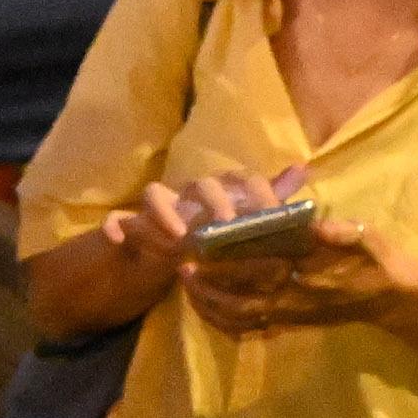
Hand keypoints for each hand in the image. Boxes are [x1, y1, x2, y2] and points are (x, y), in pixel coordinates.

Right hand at [103, 162, 312, 281]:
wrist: (167, 251)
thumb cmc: (215, 232)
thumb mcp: (248, 219)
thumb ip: (273, 195)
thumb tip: (303, 167)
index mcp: (222, 190)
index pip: (243, 179)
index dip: (260, 193)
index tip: (274, 214)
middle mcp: (190, 193)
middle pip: (200, 183)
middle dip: (215, 199)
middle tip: (228, 224)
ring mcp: (158, 208)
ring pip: (154, 193)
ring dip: (164, 211)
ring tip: (180, 237)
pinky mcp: (130, 224)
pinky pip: (114, 219)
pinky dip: (114, 225)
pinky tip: (118, 238)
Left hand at [184, 214, 409, 338]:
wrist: (391, 298)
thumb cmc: (378, 261)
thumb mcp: (368, 238)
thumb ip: (343, 233)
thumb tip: (316, 225)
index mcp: (307, 277)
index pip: (257, 273)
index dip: (225, 266)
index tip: (201, 252)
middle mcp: (292, 302)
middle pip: (237, 304)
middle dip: (207, 290)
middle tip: (183, 271)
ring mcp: (289, 317)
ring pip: (239, 321)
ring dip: (210, 309)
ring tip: (190, 290)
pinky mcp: (291, 325)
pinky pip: (251, 331)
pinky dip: (226, 324)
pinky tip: (212, 312)